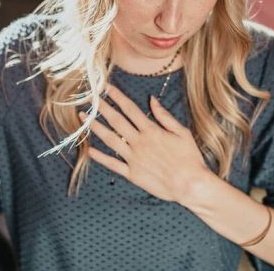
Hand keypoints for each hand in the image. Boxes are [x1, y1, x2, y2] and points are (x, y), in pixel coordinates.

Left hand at [86, 84, 209, 202]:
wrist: (190, 185)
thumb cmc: (189, 158)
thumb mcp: (181, 132)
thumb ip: (165, 116)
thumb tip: (152, 99)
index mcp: (152, 131)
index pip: (130, 109)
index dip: (117, 97)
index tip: (106, 88)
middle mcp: (140, 142)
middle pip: (117, 121)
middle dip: (102, 108)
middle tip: (89, 98)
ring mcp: (134, 159)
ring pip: (111, 140)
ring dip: (96, 128)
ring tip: (83, 118)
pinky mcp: (133, 174)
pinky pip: (113, 165)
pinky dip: (100, 157)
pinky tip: (89, 150)